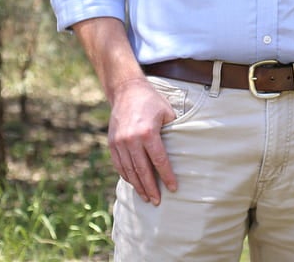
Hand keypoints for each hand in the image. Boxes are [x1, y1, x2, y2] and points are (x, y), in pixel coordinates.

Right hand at [107, 78, 177, 204]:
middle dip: (150, 188)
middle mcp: (131, 140)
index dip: (166, 176)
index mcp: (147, 133)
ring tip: (146, 197)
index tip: (173, 188)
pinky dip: (127, 176)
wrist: (126, 91)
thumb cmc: (152, 102)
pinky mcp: (112, 144)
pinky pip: (119, 165)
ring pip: (129, 170)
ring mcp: (119, 143)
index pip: (159, 161)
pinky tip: (134, 184)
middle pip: (142, 170)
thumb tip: (182, 151)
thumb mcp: (167, 113)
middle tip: (157, 201)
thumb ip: (172, 132)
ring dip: (138, 186)